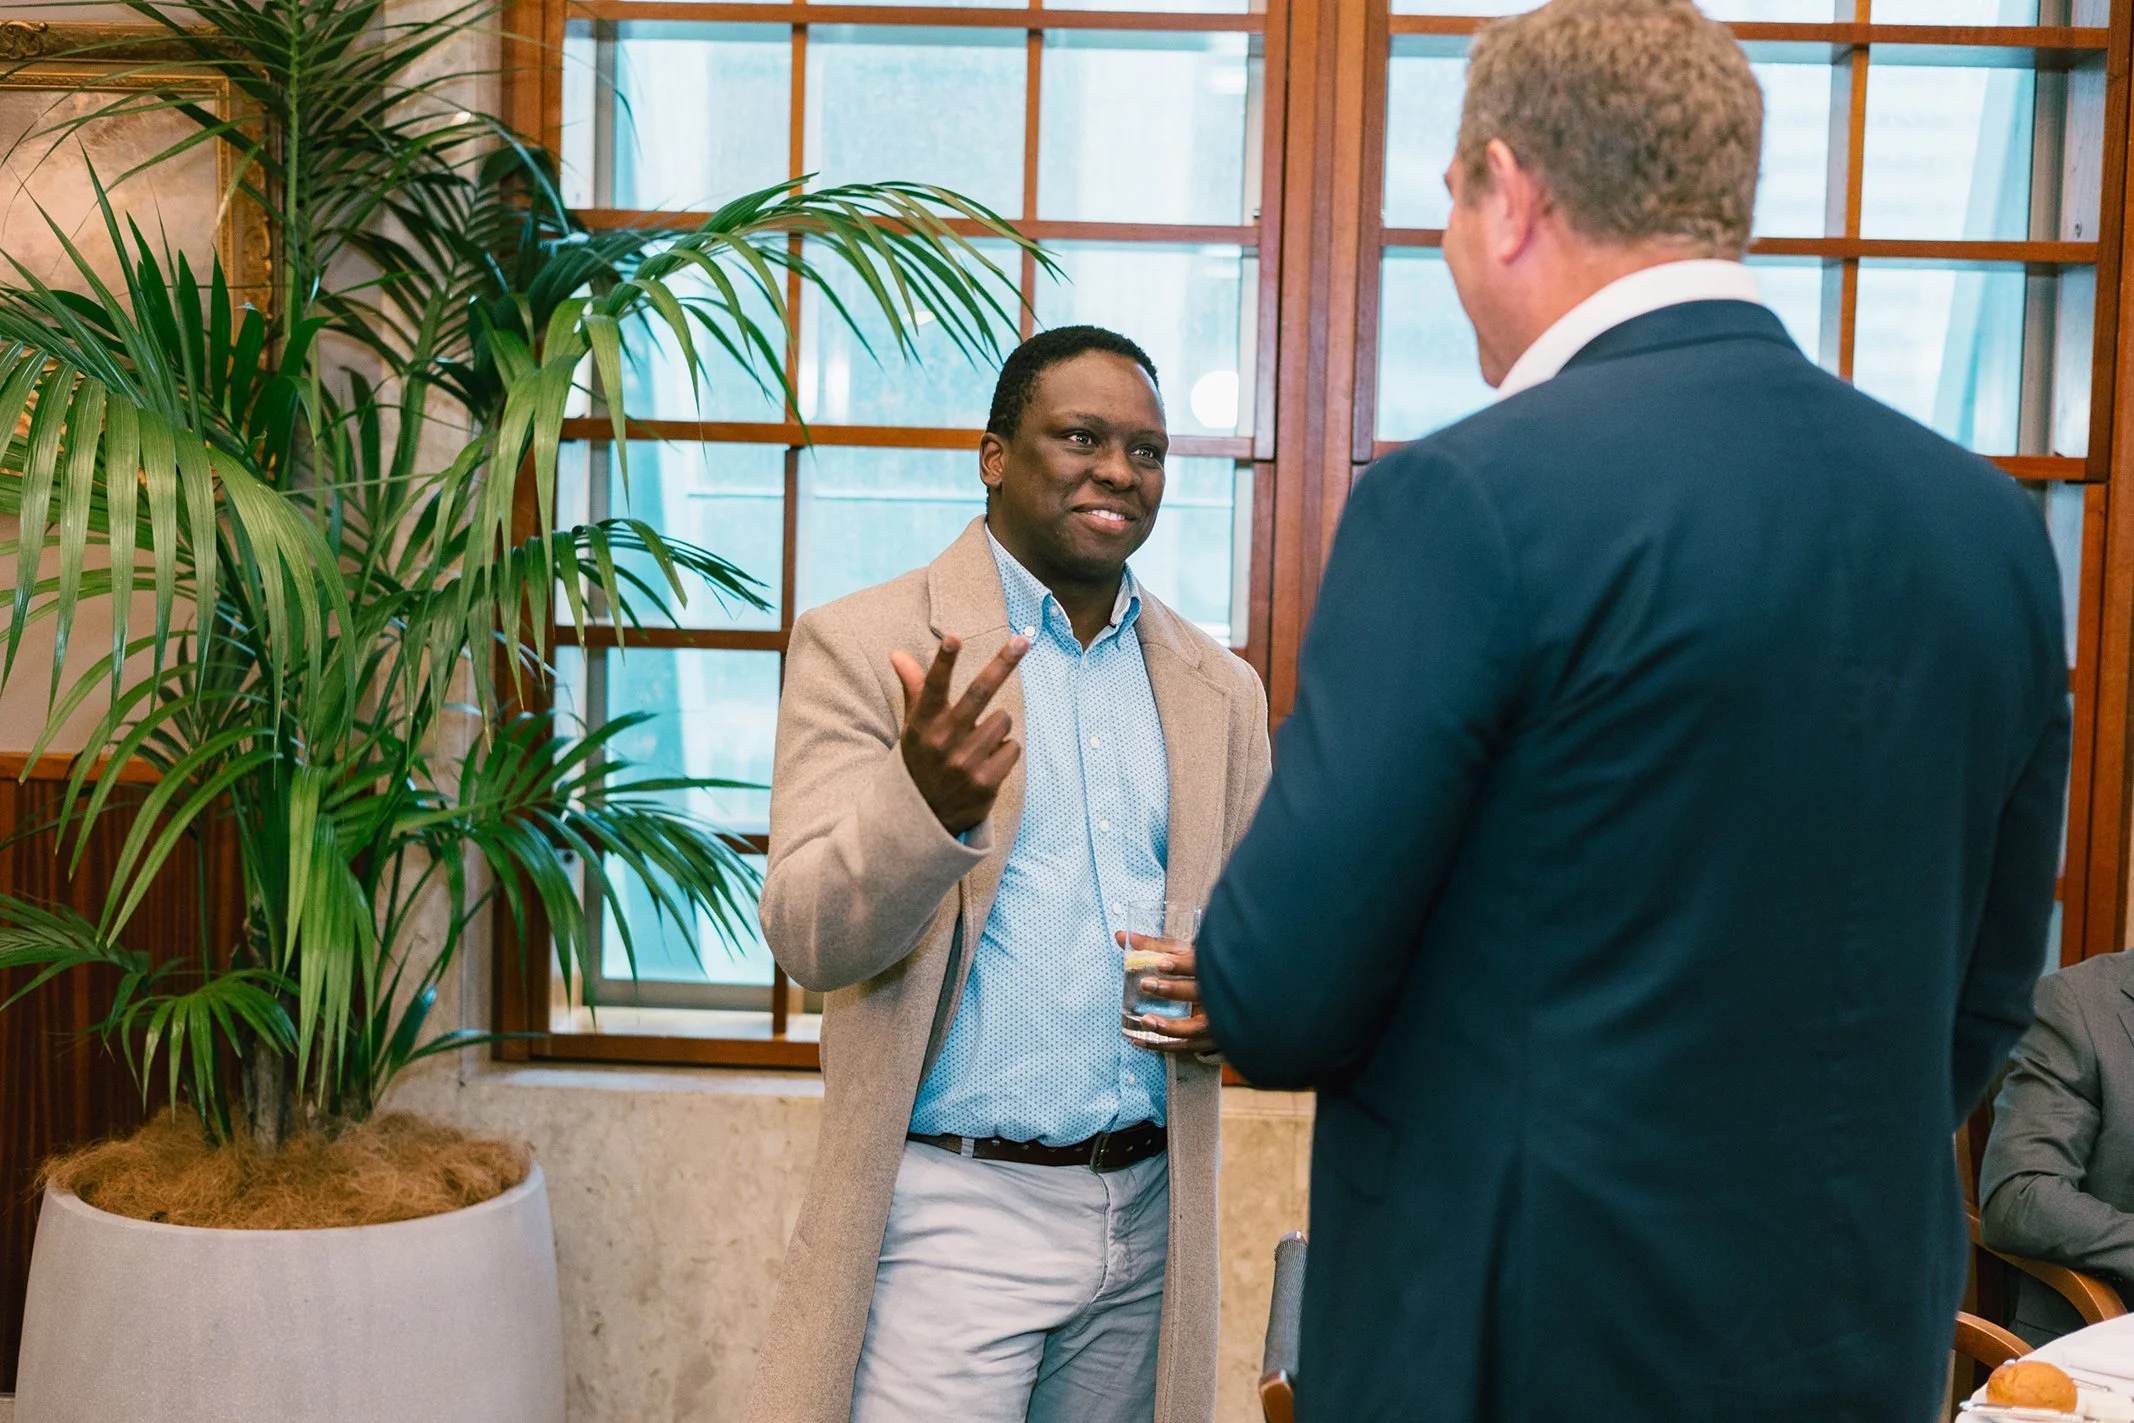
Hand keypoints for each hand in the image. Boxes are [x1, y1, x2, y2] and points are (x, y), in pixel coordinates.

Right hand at [890, 633, 1029, 835]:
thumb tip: (897, 653)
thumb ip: (914, 689)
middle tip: (1023, 640)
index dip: (943, 662)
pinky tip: (988, 765)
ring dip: (998, 727)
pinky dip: (1006, 752)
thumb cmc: (923, 761)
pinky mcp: (986, 783)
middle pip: (979, 692)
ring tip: (979, 745)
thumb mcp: (914, 728)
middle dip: (1003, 663)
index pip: (932, 687)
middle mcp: (942, 742)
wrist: (926, 819)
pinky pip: (1012, 748)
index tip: (954, 638)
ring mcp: (965, 763)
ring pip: (1003, 721)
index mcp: (923, 725)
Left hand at [1118, 931, 1216, 1055]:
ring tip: (1145, 1020)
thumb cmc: (1204, 970)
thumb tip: (1119, 936)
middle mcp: (1219, 996)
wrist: (1235, 998)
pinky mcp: (1211, 1040)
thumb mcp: (1184, 953)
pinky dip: (1162, 1045)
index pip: (1202, 965)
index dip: (1183, 965)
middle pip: (1200, 994)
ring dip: (1170, 1026)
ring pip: (1196, 1027)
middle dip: (1173, 990)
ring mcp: (1218, 1021)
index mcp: (1214, 969)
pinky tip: (1139, 1041)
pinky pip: (1186, 1047)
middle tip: (1146, 984)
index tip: (1162, 963)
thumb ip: (1154, 946)